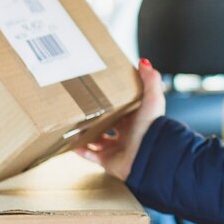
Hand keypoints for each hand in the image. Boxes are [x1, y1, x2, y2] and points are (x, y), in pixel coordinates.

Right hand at [73, 59, 165, 179]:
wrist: (149, 155)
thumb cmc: (152, 128)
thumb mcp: (153, 98)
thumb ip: (150, 80)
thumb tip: (144, 62)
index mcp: (135, 121)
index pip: (120, 109)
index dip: (110, 102)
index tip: (97, 93)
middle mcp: (126, 135)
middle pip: (106, 125)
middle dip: (95, 117)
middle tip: (80, 108)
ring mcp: (116, 149)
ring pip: (96, 140)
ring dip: (84, 133)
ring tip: (71, 124)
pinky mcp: (108, 161)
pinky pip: (90, 155)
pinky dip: (80, 149)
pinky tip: (70, 142)